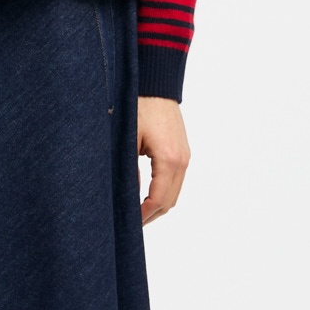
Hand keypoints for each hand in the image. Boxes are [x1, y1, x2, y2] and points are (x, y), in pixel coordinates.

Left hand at [137, 96, 189, 225]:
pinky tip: (145, 195)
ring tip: (137, 213)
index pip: (158, 200)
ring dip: (157, 205)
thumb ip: (126, 170)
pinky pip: (176, 180)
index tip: (129, 225)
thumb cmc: (138, 106)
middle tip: (130, 225)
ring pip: (174, 193)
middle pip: (169, 202)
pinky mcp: (183, 151)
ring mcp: (185, 156)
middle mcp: (182, 161)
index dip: (144, 216)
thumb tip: (124, 196)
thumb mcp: (127, 140)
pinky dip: (163, 192)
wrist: (156, 84)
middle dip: (151, 215)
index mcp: (169, 160)